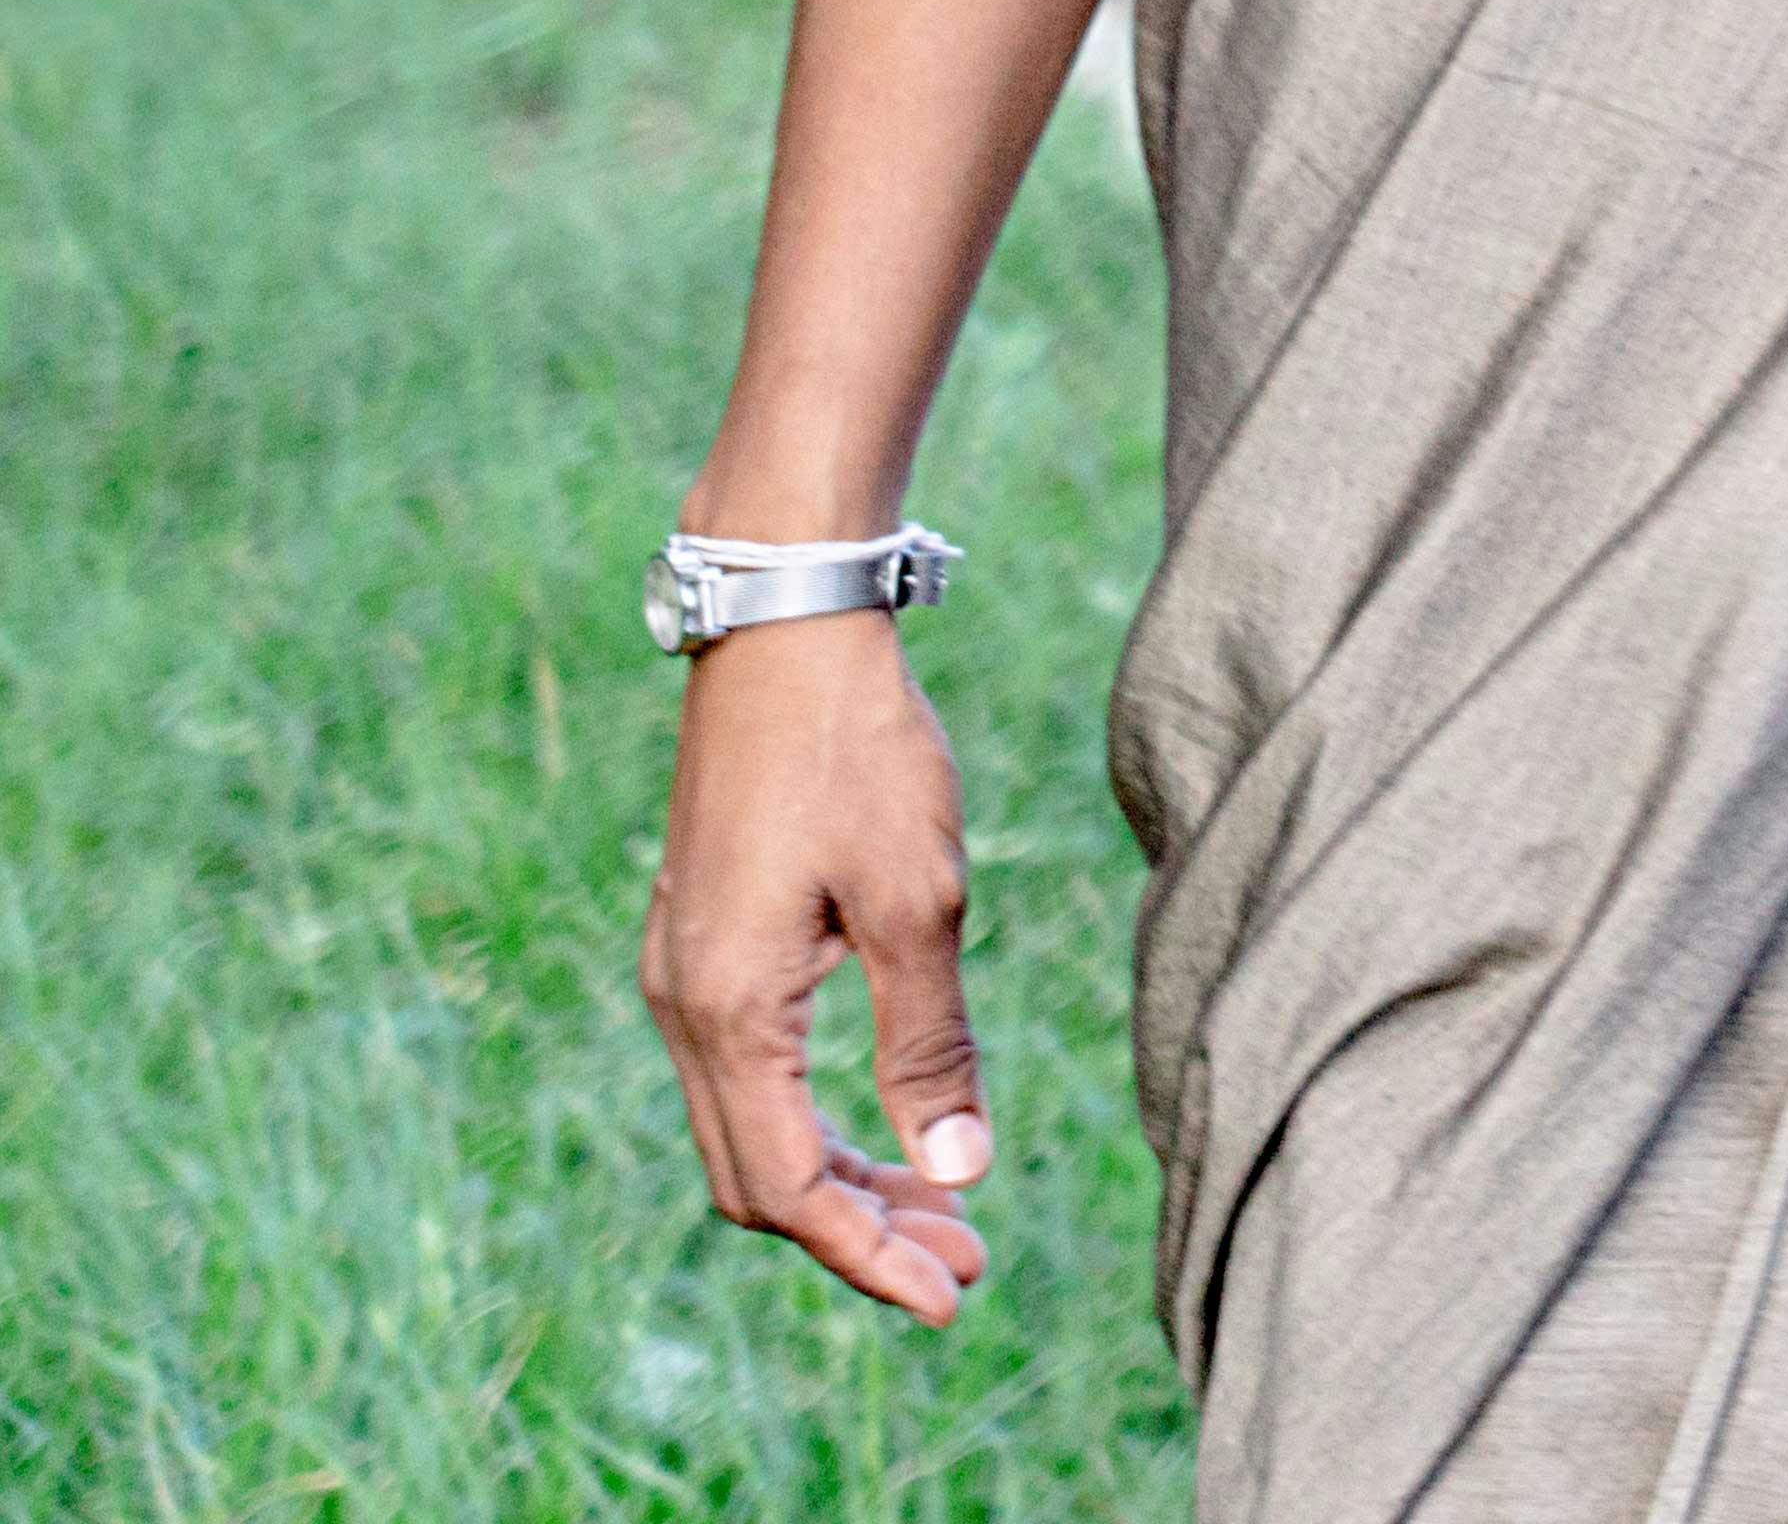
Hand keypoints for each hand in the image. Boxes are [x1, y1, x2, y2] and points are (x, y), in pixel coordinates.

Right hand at [642, 614, 995, 1321]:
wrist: (784, 631)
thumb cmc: (857, 753)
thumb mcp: (919, 899)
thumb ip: (930, 1038)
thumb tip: (958, 1166)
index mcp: (729, 1012)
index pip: (790, 1186)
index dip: (868, 1255)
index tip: (951, 1295)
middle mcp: (684, 1008)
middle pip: (759, 1177)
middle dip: (860, 1232)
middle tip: (964, 1261)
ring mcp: (683, 975)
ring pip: (752, 1127)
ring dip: (843, 1176)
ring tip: (944, 1205)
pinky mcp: (704, 942)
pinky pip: (750, 1072)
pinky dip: (818, 1115)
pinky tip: (890, 1117)